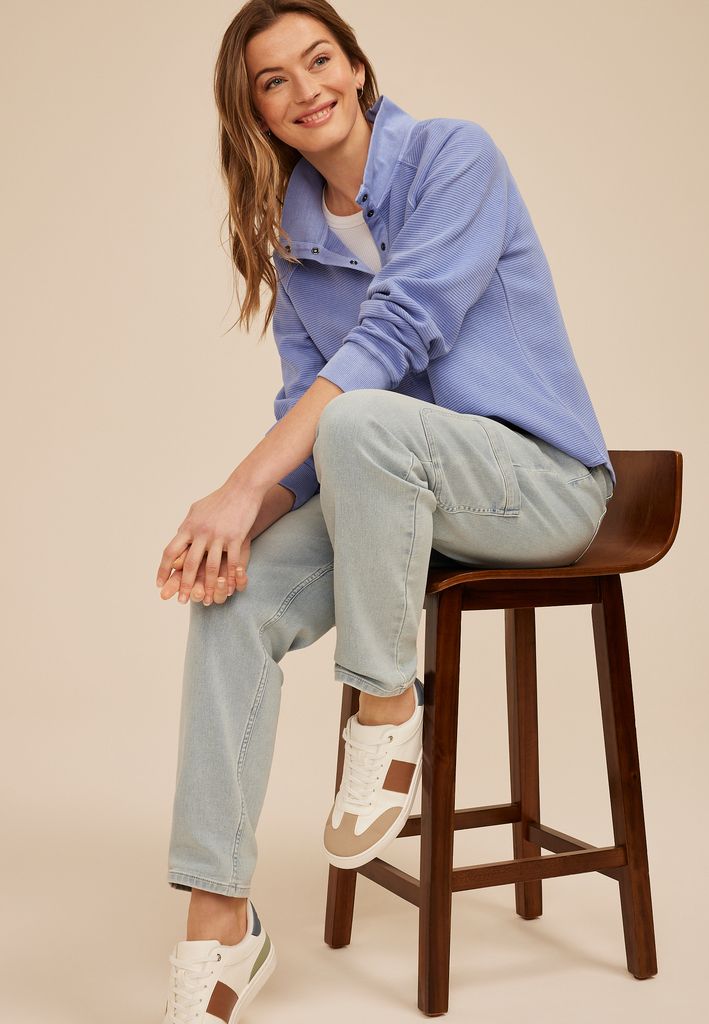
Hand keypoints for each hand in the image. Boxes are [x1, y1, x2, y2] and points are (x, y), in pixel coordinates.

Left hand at [156, 476, 261, 604]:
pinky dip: (230, 578)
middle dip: (183, 585)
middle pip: (189, 564)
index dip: (163, 569)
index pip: (170, 551)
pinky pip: (232, 563)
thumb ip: (187, 525)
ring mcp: (219, 536)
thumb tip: (178, 536)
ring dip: (207, 586)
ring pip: (210, 567)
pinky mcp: (236, 538)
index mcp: (189, 526)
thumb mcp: (197, 509)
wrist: (242, 488)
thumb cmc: (220, 499)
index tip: (159, 583)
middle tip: (180, 600)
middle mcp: (201, 532)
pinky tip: (229, 589)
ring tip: (204, 600)